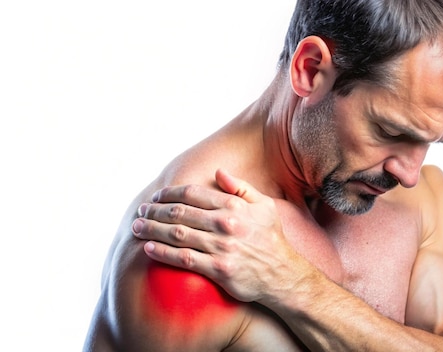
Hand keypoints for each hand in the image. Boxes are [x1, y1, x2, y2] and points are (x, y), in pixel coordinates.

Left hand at [132, 169, 306, 303]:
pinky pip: (183, 259)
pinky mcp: (218, 269)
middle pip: (180, 213)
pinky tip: (149, 247)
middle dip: (155, 210)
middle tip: (141, 211)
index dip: (170, 193)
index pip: (193, 194)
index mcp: (235, 206)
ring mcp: (222, 247)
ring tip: (137, 227)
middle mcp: (227, 224)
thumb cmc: (272, 239)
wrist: (283, 275)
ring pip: (177, 234)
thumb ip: (241, 188)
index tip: (157, 196)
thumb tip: (218, 172)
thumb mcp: (265, 206)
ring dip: (152, 229)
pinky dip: (163, 252)